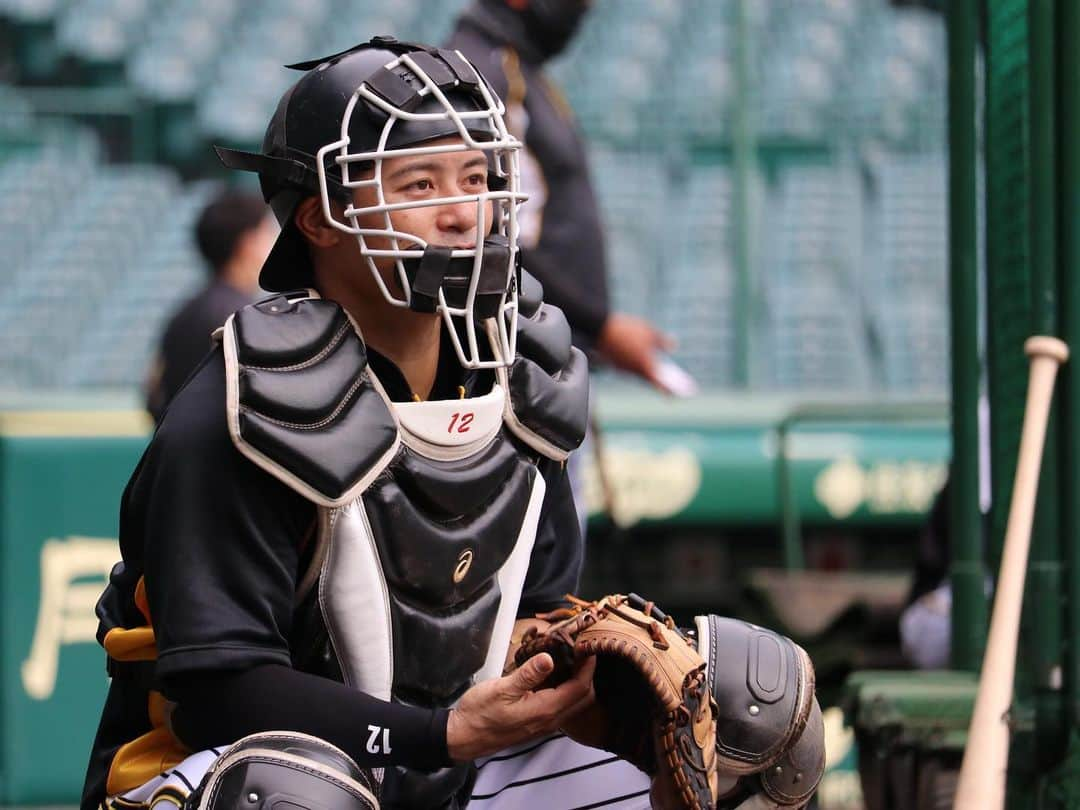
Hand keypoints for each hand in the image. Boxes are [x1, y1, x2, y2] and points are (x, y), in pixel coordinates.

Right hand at [446, 653, 595, 760]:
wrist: (464, 737)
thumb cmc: (479, 714)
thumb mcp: (502, 689)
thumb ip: (528, 674)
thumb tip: (549, 658)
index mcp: (545, 710)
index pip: (580, 687)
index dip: (588, 665)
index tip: (586, 646)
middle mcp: (550, 719)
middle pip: (583, 696)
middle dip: (587, 672)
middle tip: (581, 650)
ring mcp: (544, 722)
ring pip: (574, 702)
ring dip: (577, 680)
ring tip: (571, 657)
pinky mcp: (537, 721)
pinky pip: (561, 705)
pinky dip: (566, 688)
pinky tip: (554, 673)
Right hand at [596, 313, 675, 392]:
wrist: (600, 328)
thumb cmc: (628, 330)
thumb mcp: (650, 332)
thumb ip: (662, 341)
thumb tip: (673, 346)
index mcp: (645, 366)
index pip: (659, 383)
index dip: (670, 390)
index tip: (679, 395)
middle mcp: (633, 372)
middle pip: (650, 380)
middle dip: (663, 383)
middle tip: (675, 385)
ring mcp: (623, 369)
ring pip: (640, 375)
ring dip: (651, 376)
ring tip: (664, 376)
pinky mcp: (616, 364)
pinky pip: (631, 370)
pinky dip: (640, 369)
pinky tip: (646, 364)